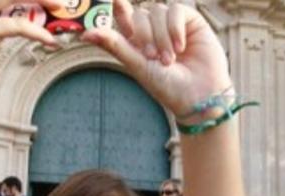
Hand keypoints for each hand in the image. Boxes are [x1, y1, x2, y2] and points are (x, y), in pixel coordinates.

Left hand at [81, 0, 232, 117]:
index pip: (124, 15)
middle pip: (140, 14)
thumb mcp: (137, 65)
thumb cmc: (168, 87)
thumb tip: (85, 33)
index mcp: (138, 41)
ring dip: (161, 36)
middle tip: (153, 57)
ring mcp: (173, 25)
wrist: (199, 96)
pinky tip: (181, 47)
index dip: (118, 6)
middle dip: (144, 35)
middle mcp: (155, 31)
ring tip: (170, 59)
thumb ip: (114, 45)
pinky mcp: (191, 22)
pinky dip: (175, 28)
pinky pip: (176, 10)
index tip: (114, 0)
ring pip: (157, 12)